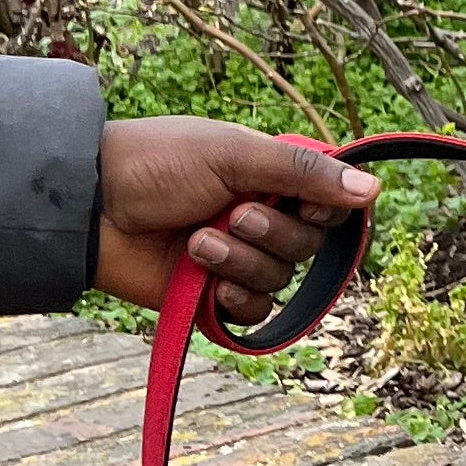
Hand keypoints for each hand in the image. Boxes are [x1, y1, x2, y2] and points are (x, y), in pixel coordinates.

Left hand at [92, 118, 382, 327]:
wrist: (91, 208)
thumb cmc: (156, 163)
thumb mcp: (234, 154)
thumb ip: (304, 172)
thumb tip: (374, 191)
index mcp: (271, 177)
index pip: (330, 205)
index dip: (325, 211)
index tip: (305, 203)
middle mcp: (261, 218)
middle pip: (310, 246)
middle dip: (273, 234)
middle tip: (234, 214)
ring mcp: (237, 259)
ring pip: (281, 279)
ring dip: (242, 263)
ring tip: (198, 243)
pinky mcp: (212, 298)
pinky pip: (255, 312)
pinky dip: (237, 299)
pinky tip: (207, 284)